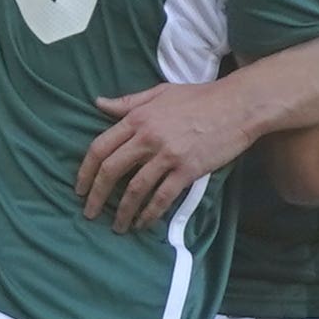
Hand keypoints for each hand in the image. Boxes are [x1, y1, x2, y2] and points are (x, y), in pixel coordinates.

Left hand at [78, 79, 259, 231]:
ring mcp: (168, 155)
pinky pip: (163, 196)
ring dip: (123, 211)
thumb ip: (128, 102)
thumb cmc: (201, 96)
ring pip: (136, 188)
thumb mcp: (160, 92)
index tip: (80, 188)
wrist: (238, 105)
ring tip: (117, 226)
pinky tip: (143, 223)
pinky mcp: (188, 170)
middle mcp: (148, 138)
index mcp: (138, 118)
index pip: (100, 147)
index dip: (86, 171)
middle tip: (90, 212)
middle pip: (112, 170)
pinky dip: (150, 213)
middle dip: (97, 195)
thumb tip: (98, 103)